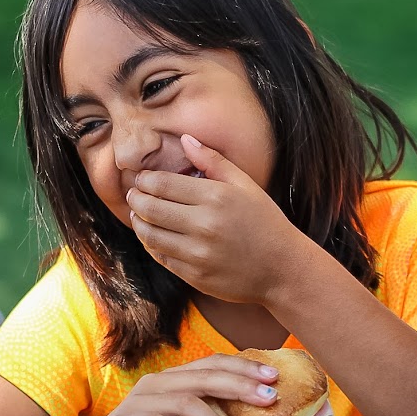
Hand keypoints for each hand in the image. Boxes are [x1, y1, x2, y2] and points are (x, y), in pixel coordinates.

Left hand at [126, 134, 312, 304]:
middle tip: (134, 194)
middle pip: (150, 208)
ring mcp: (198, 254)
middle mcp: (204, 225)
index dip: (145, 180)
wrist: (282, 269)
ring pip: (150, 235)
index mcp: (216, 197)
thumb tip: (184, 139)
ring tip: (139, 214)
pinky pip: (162, 257)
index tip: (141, 178)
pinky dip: (152, 245)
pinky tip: (154, 236)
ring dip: (139, 223)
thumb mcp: (245, 185)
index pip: (162, 184)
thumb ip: (214, 161)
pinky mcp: (195, 276)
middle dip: (136, 198)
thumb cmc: (265, 222)